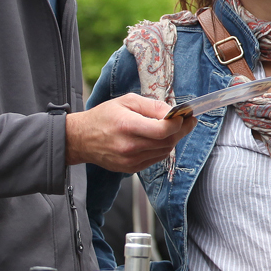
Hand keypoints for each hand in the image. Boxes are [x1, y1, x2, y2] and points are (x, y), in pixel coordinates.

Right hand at [66, 93, 191, 170]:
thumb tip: (173, 112)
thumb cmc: (104, 116)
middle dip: (182, 130)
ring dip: (173, 139)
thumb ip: (152, 106)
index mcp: (128, 126)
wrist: (81, 139)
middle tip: (188, 121)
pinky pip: (156, 158)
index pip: (163, 130)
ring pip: (165, 151)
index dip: (179, 123)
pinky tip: (159, 138)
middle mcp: (130, 147)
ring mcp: (130, 161)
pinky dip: (162, 148)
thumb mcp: (127, 101)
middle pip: (168, 142)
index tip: (185, 115)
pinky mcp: (131, 169)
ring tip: (173, 128)